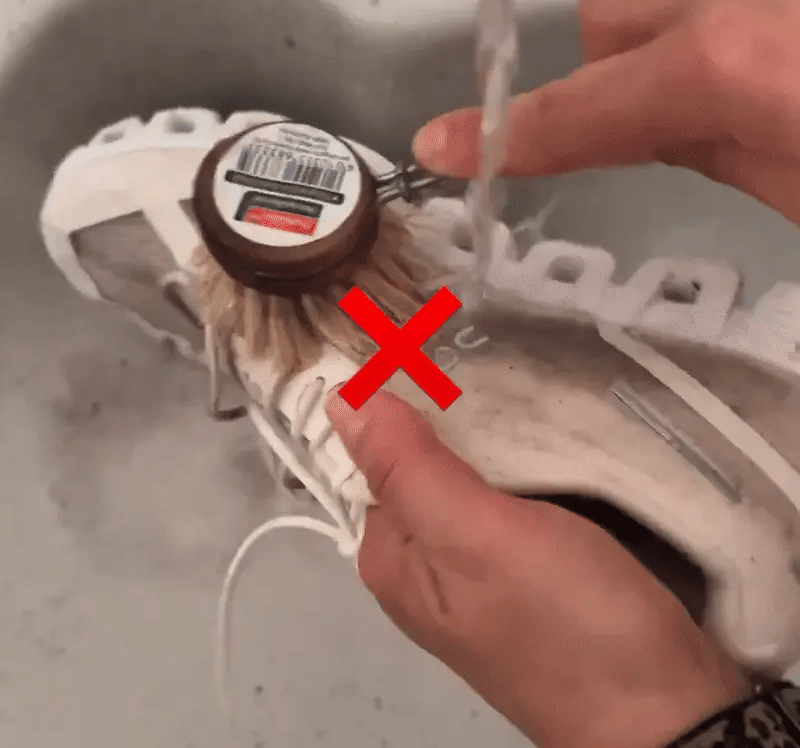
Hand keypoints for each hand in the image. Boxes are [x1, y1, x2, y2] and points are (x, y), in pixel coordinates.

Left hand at [326, 390, 752, 747]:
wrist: (661, 712)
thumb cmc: (558, 616)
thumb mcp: (471, 533)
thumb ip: (405, 467)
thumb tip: (339, 401)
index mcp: (393, 557)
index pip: (373, 457)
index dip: (396, 402)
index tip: (431, 345)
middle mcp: (424, 565)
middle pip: (422, 465)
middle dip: (450, 415)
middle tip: (489, 357)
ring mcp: (479, 570)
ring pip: (471, 477)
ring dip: (492, 435)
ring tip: (523, 381)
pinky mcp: (531, 570)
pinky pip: (511, 497)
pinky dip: (523, 462)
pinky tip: (548, 434)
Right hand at [413, 0, 799, 222]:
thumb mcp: (795, 183)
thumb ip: (709, 149)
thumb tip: (660, 128)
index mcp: (724, 66)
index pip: (573, 111)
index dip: (502, 137)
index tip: (442, 144)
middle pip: (606, 12)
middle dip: (623, 67)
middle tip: (688, 115)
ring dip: (682, 22)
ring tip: (761, 65)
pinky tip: (784, 29)